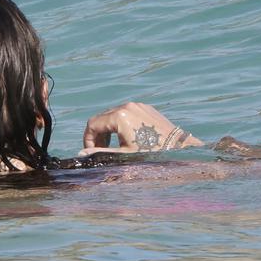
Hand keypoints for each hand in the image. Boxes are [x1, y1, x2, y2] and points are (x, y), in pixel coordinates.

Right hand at [79, 101, 202, 156]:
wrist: (179, 149)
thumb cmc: (151, 153)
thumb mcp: (123, 154)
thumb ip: (99, 152)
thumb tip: (80, 154)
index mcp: (119, 116)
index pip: (92, 124)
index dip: (88, 139)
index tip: (90, 151)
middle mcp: (127, 106)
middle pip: (101, 118)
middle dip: (97, 134)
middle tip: (100, 150)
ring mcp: (138, 105)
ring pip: (113, 114)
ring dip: (108, 129)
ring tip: (112, 145)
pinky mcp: (146, 107)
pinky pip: (126, 113)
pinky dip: (120, 124)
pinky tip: (125, 137)